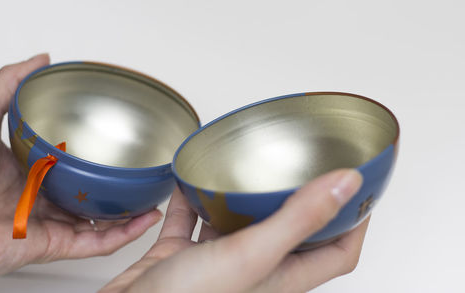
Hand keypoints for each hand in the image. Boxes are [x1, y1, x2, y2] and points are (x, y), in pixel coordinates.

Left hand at [0, 55, 162, 278]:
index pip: (71, 165)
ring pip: (99, 222)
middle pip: (89, 195)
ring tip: (153, 198)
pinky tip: (143, 220)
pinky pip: (95, 244)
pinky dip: (123, 235)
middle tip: (139, 174)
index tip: (115, 146)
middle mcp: (41, 198)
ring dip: (129, 213)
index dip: (94, 158)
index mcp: (30, 171)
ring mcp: (48, 223)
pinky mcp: (52, 245)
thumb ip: (8, 84)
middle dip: (117, 187)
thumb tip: (39, 61)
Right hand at [100, 169, 368, 292]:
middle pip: (291, 231)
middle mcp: (256, 269)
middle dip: (300, 199)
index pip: (339, 249)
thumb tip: (346, 186)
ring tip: (249, 168)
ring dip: (245, 197)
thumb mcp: (252, 254)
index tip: (358, 186)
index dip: (354, 220)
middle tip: (304, 166)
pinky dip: (193, 200)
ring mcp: (220, 262)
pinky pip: (192, 220)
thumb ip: (298, 220)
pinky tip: (191, 180)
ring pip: (241, 223)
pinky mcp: (184, 256)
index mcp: (284, 275)